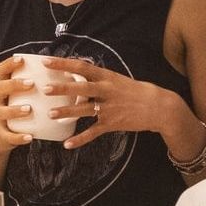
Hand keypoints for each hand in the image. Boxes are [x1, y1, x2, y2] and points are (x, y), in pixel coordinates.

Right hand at [0, 55, 32, 153]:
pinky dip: (18, 137)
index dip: (9, 64)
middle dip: (14, 84)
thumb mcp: (24, 95)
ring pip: (1, 112)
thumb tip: (67, 72)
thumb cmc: (20, 109)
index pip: (1, 71)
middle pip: (0, 88)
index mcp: (4, 87)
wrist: (3, 136)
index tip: (22, 60)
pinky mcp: (1, 134)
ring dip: (15, 110)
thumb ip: (38, 85)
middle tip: (31, 84)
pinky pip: (8, 136)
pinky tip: (30, 137)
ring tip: (29, 109)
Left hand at [43, 57, 181, 149]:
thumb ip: (98, 78)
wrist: (159, 107)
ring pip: (85, 110)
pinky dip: (80, 139)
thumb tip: (77, 72)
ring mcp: (109, 108)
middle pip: (82, 88)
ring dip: (67, 112)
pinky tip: (67, 144)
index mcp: (107, 77)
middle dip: (63, 88)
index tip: (46, 61)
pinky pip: (93, 132)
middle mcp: (107, 91)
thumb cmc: (136, 91)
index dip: (64, 64)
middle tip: (45, 89)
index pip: (82, 67)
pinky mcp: (112, 124)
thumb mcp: (117, 79)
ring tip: (50, 114)